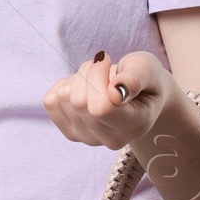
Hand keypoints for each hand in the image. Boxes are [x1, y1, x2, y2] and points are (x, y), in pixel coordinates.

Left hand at [42, 48, 172, 150]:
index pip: (100, 107)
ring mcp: (87, 138)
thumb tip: (115, 92)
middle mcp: (109, 139)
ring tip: (97, 79)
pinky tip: (84, 87)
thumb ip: (135, 79)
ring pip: (63, 97)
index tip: (107, 61)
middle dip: (88, 72)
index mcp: (133, 126)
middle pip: (78, 100)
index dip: (98, 76)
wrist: (141, 96)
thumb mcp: (148, 70)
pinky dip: (64, 85)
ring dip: (78, 77)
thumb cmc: (146, 80)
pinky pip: (50, 101)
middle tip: (104, 67)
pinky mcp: (70, 132)